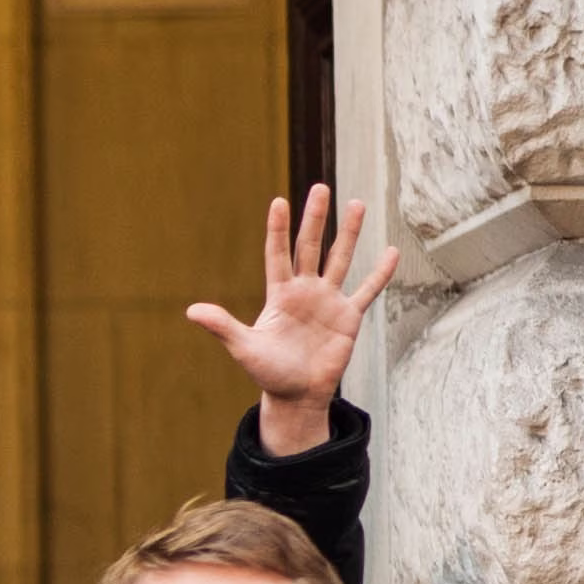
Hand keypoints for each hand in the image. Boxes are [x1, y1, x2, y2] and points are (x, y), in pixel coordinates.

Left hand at [184, 186, 394, 456]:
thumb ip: (222, 326)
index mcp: (279, 295)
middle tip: (320, 188)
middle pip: (310, 247)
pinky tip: (392, 252)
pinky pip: (367, 291)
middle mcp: (304, 291)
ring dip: (349, 233)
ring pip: (340, 259)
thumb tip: (191, 311)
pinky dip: (379, 273)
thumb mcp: (244, 348)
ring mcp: (328, 301)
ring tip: (357, 203)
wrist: (296, 395)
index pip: (277, 254)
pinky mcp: (349, 317)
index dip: (278, 229)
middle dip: (315, 219)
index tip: (279, 202)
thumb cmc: (268, 372)